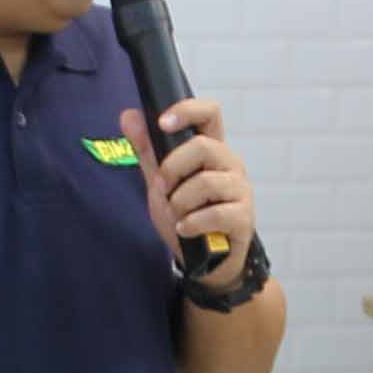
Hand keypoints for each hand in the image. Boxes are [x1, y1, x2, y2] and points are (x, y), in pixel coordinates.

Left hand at [124, 100, 249, 260]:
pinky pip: (215, 213)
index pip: (210, 113)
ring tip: (177, 215)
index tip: (163, 123)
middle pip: (205, 147)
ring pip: (207, 182)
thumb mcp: (160, 182)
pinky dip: (192, 223)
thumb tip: (129, 115)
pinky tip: (185, 229)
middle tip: (162, 188)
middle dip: (173, 168)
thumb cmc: (187, 215)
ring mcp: (240, 190)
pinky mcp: (244, 217)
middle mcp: (230, 165)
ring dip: (180, 202)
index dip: (187, 111)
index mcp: (212, 149)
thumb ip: (147, 150)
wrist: (204, 261)